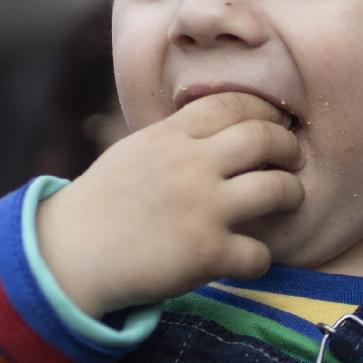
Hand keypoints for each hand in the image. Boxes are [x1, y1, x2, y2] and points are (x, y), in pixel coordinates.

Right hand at [36, 91, 303, 314]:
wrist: (70, 255)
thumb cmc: (105, 203)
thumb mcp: (136, 151)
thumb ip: (178, 138)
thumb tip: (222, 127)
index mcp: (170, 136)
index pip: (234, 104)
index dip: (264, 111)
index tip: (274, 124)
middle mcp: (190, 166)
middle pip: (265, 138)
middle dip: (289, 147)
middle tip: (291, 159)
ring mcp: (202, 209)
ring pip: (277, 189)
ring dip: (291, 194)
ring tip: (287, 199)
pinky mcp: (206, 253)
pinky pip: (261, 253)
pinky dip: (261, 258)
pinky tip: (248, 257)